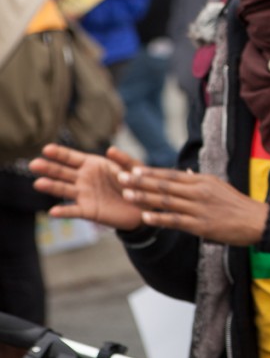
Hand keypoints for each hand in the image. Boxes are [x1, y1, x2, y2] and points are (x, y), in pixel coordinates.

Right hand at [29, 144, 143, 230]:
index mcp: (92, 164)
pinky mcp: (88, 211)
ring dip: (51, 186)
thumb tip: (110, 149)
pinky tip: (53, 212)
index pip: (71, 157)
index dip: (59, 153)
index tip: (46, 149)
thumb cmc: (135, 183)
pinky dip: (64, 211)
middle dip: (48, 168)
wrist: (143, 207)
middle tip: (34, 164)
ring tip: (38, 183)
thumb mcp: (133, 168)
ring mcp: (84, 195)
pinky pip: (74, 211)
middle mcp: (83, 179)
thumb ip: (123, 159)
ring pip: (64, 189)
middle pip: (62, 172)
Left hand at [118, 166, 269, 246]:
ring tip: (126, 194)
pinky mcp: (201, 225)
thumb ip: (198, 181)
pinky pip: (176, 220)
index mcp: (202, 181)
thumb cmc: (236, 204)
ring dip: (145, 197)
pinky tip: (145, 217)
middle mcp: (199, 191)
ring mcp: (199, 208)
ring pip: (167, 201)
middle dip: (140, 181)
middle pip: (164, 185)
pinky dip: (159, 218)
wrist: (256, 220)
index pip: (171, 174)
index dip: (150, 172)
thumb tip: (182, 172)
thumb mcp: (218, 186)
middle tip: (120, 177)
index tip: (132, 168)